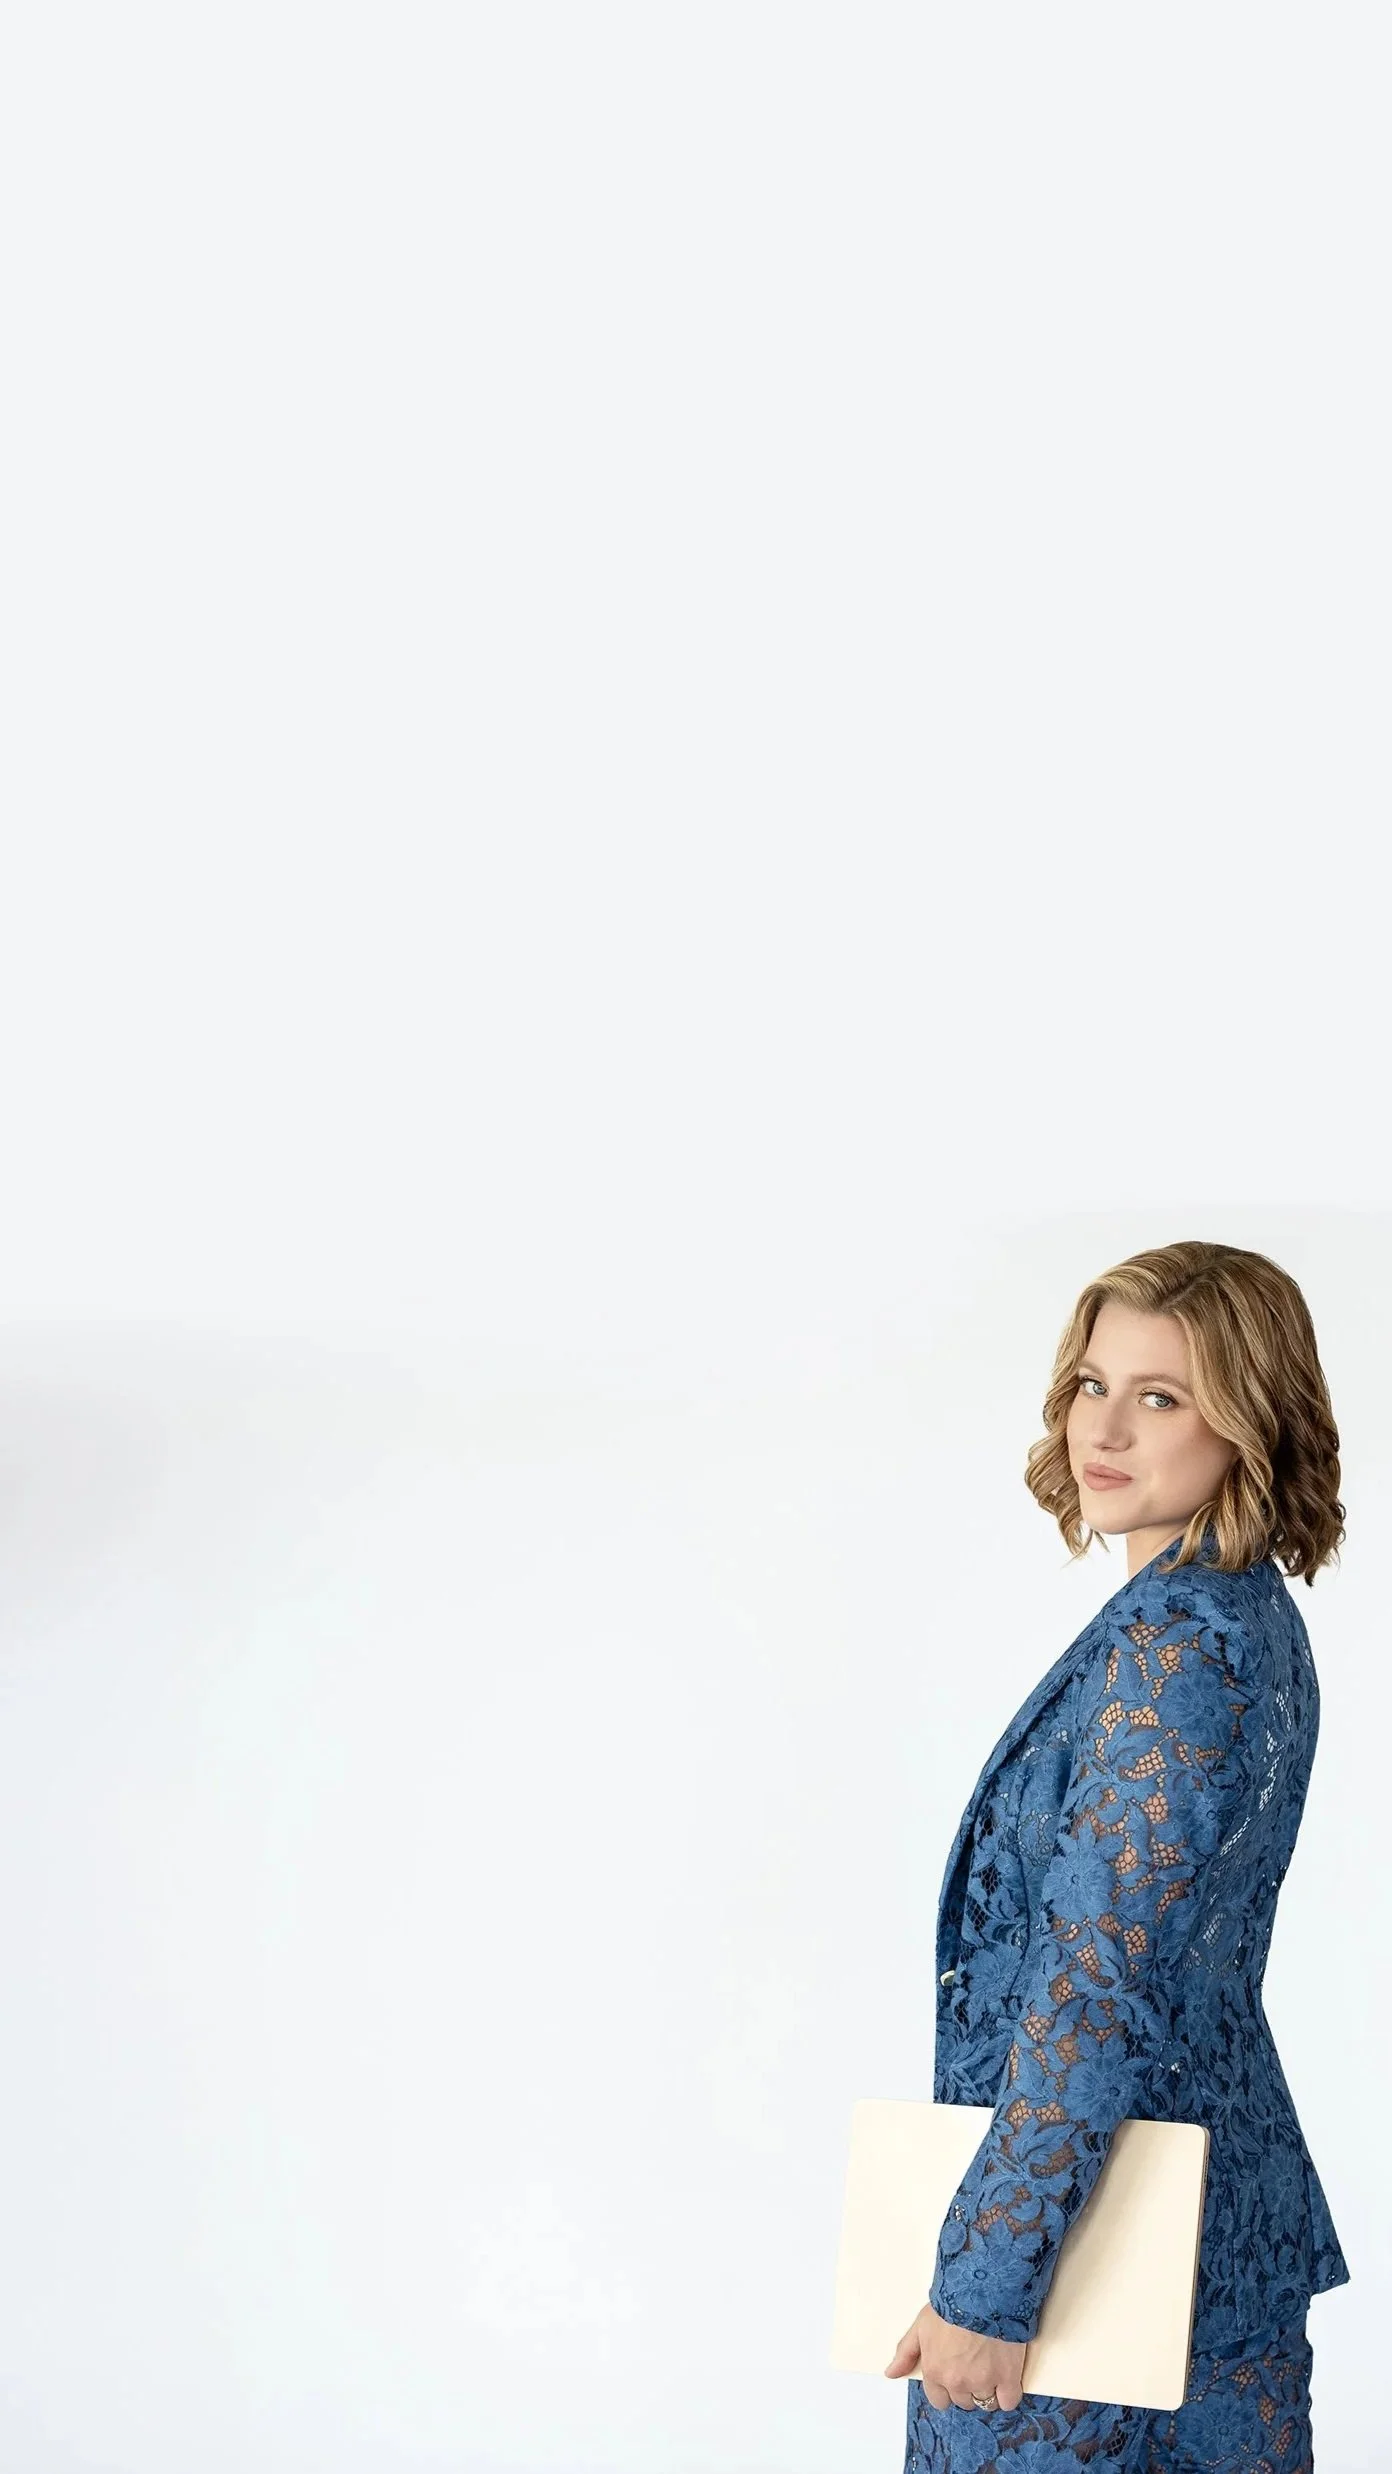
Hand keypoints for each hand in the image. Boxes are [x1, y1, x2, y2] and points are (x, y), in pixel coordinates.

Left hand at [883, 2300, 1026, 2411]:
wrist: (984, 2290)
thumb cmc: (953, 2302)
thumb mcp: (921, 2323)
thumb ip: (906, 2351)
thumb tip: (891, 2373)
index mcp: (935, 2371)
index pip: (939, 2400)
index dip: (947, 2388)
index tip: (955, 2374)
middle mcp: (957, 2382)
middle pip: (963, 2401)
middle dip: (967, 2387)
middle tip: (974, 2363)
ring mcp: (983, 2382)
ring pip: (985, 2402)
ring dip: (988, 2389)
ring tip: (991, 2365)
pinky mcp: (1007, 2378)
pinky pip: (1008, 2401)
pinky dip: (1008, 2393)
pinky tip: (1006, 2376)